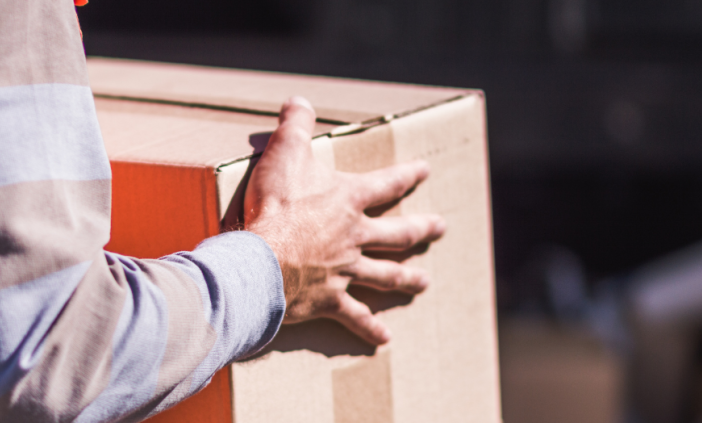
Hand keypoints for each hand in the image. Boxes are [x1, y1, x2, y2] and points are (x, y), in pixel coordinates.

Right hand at [244, 96, 445, 344]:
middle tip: (441, 228)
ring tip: (424, 282)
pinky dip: (369, 327)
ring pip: (385, 274)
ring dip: (407, 278)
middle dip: (421, 229)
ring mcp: (346, 270)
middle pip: (398, 234)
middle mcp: (355, 236)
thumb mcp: (282, 155)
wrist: (260, 260)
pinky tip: (384, 339)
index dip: (407, 176)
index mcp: (348, 200)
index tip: (425, 171)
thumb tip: (298, 101)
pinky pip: (355, 315)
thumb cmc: (273, 207)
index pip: (386, 184)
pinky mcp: (330, 299)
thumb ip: (293, 126)